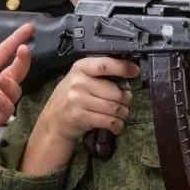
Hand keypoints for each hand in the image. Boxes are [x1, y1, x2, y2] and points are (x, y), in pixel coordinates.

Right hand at [20, 57, 138, 174]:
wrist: (54, 119)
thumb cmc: (72, 97)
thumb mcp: (81, 78)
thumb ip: (101, 74)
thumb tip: (129, 73)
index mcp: (81, 67)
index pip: (105, 64)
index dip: (123, 68)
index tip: (135, 71)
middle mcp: (78, 82)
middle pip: (116, 91)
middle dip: (126, 99)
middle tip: (125, 102)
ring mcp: (78, 100)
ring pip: (115, 108)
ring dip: (123, 113)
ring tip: (120, 114)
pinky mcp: (80, 116)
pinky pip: (109, 121)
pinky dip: (117, 125)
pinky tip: (115, 124)